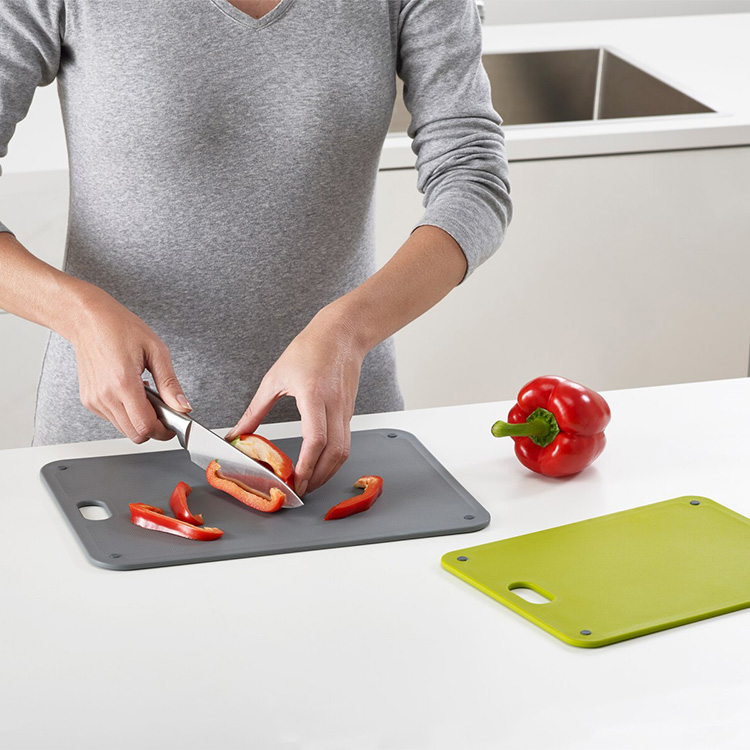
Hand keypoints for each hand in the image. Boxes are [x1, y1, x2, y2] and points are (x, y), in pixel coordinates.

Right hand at [70, 289, 190, 442]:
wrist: (88, 320)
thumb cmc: (120, 328)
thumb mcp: (156, 350)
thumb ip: (170, 383)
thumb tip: (183, 406)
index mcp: (123, 383)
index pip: (145, 426)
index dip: (163, 431)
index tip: (172, 425)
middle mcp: (105, 395)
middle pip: (135, 434)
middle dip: (153, 427)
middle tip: (162, 409)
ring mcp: (94, 400)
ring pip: (123, 429)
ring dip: (138, 419)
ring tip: (144, 394)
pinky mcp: (88, 400)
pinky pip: (112, 419)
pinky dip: (126, 413)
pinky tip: (130, 393)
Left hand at [226, 307, 366, 496]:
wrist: (342, 334)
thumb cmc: (310, 349)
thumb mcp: (275, 377)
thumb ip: (256, 410)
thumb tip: (237, 433)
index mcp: (314, 395)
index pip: (316, 439)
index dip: (306, 465)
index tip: (294, 481)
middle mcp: (334, 406)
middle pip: (333, 453)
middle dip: (317, 477)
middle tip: (299, 490)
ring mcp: (345, 410)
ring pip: (343, 452)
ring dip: (328, 472)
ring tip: (308, 483)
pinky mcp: (349, 412)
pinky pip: (345, 442)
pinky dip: (333, 460)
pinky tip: (319, 465)